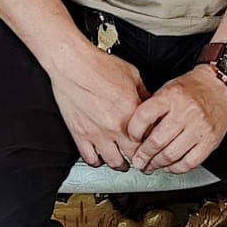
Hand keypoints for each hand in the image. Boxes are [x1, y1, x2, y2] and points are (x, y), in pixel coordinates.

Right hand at [47, 42, 149, 169]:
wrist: (72, 63)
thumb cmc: (98, 65)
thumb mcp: (132, 74)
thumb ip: (143, 93)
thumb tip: (150, 105)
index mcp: (132, 111)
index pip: (151, 137)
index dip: (154, 142)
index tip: (153, 144)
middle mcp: (116, 126)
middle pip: (136, 155)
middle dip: (142, 158)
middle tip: (143, 159)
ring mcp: (97, 133)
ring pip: (115, 162)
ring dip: (122, 163)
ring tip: (124, 161)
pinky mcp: (80, 134)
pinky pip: (91, 159)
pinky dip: (98, 161)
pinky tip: (101, 156)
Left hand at [127, 66, 226, 173]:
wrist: (219, 87)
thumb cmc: (191, 88)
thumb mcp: (166, 90)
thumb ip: (152, 109)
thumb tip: (136, 133)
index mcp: (171, 96)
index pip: (144, 116)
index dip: (133, 131)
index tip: (131, 138)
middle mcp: (185, 112)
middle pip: (157, 140)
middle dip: (143, 155)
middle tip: (138, 161)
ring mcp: (199, 128)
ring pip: (172, 155)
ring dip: (157, 164)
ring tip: (150, 165)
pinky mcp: (210, 141)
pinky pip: (189, 162)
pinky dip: (176, 168)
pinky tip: (169, 166)